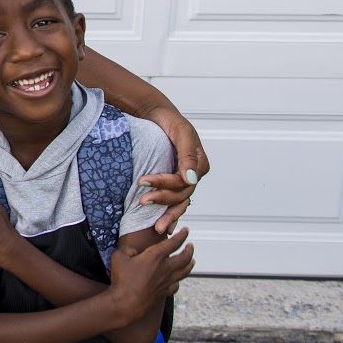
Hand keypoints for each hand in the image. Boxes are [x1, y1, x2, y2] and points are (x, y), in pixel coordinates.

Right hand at [107, 227, 193, 323]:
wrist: (126, 303)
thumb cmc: (122, 279)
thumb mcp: (119, 257)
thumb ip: (127, 249)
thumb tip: (133, 250)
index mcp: (155, 256)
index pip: (174, 243)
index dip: (182, 235)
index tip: (186, 231)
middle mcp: (165, 268)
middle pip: (185, 257)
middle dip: (190, 250)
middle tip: (191, 245)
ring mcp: (166, 281)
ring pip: (184, 271)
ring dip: (190, 264)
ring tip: (192, 260)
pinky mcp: (164, 292)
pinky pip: (176, 286)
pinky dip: (178, 281)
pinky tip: (177, 281)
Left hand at [141, 106, 210, 233]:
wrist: (157, 115)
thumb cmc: (169, 121)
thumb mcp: (181, 132)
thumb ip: (187, 154)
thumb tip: (191, 179)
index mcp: (200, 164)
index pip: (183, 182)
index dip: (164, 184)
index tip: (143, 182)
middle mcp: (194, 175)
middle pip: (181, 194)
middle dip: (162, 200)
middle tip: (142, 202)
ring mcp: (185, 180)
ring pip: (180, 202)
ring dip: (168, 214)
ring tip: (156, 227)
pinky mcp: (174, 182)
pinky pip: (175, 201)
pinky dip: (171, 214)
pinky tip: (165, 226)